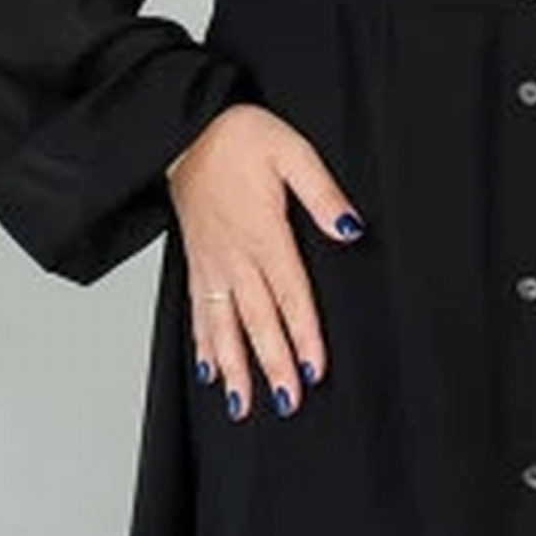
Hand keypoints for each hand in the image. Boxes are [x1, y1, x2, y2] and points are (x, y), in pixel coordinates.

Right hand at [164, 105, 365, 417]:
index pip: (290, 295)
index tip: (314, 369)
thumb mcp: (291, 151)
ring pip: (222, 326)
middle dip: (272, 364)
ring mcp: (212, 264)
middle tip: (286, 402)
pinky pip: (197, 313)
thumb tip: (351, 229)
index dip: (304, 334)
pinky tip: (209, 372)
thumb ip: (322, 194)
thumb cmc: (238, 138)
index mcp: (264, 234)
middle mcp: (235, 258)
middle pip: (257, 321)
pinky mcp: (196, 263)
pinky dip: (202, 346)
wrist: (183, 130)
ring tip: (243, 405)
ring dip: (234, 367)